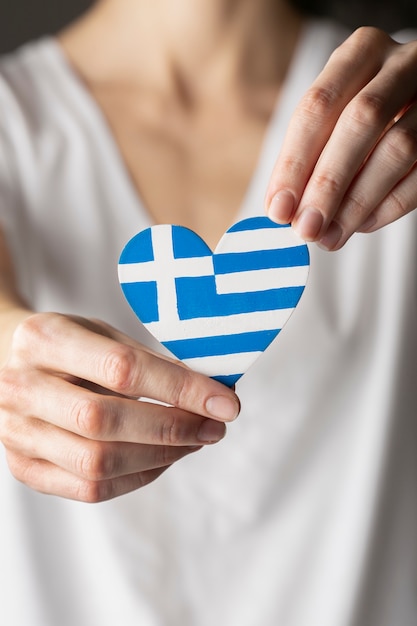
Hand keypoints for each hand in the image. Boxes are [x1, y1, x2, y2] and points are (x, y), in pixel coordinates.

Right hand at [0, 313, 239, 501]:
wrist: (11, 363)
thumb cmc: (69, 346)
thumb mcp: (103, 334)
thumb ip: (150, 362)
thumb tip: (213, 393)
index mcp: (43, 338)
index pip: (122, 368)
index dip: (180, 388)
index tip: (225, 401)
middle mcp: (20, 386)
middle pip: (105, 421)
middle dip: (173, 427)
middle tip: (215, 426)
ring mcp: (16, 432)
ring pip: (98, 462)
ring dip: (160, 456)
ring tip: (194, 441)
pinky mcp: (24, 466)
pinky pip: (89, 488)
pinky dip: (138, 476)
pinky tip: (162, 458)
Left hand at [265, 27, 416, 249]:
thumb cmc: (364, 117)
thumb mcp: (335, 117)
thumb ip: (310, 155)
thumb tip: (285, 211)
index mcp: (360, 52)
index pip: (318, 105)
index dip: (294, 162)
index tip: (278, 209)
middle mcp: (401, 64)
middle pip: (361, 121)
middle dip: (328, 183)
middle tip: (306, 228)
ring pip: (399, 147)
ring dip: (358, 202)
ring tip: (330, 236)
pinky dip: (391, 205)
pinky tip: (363, 225)